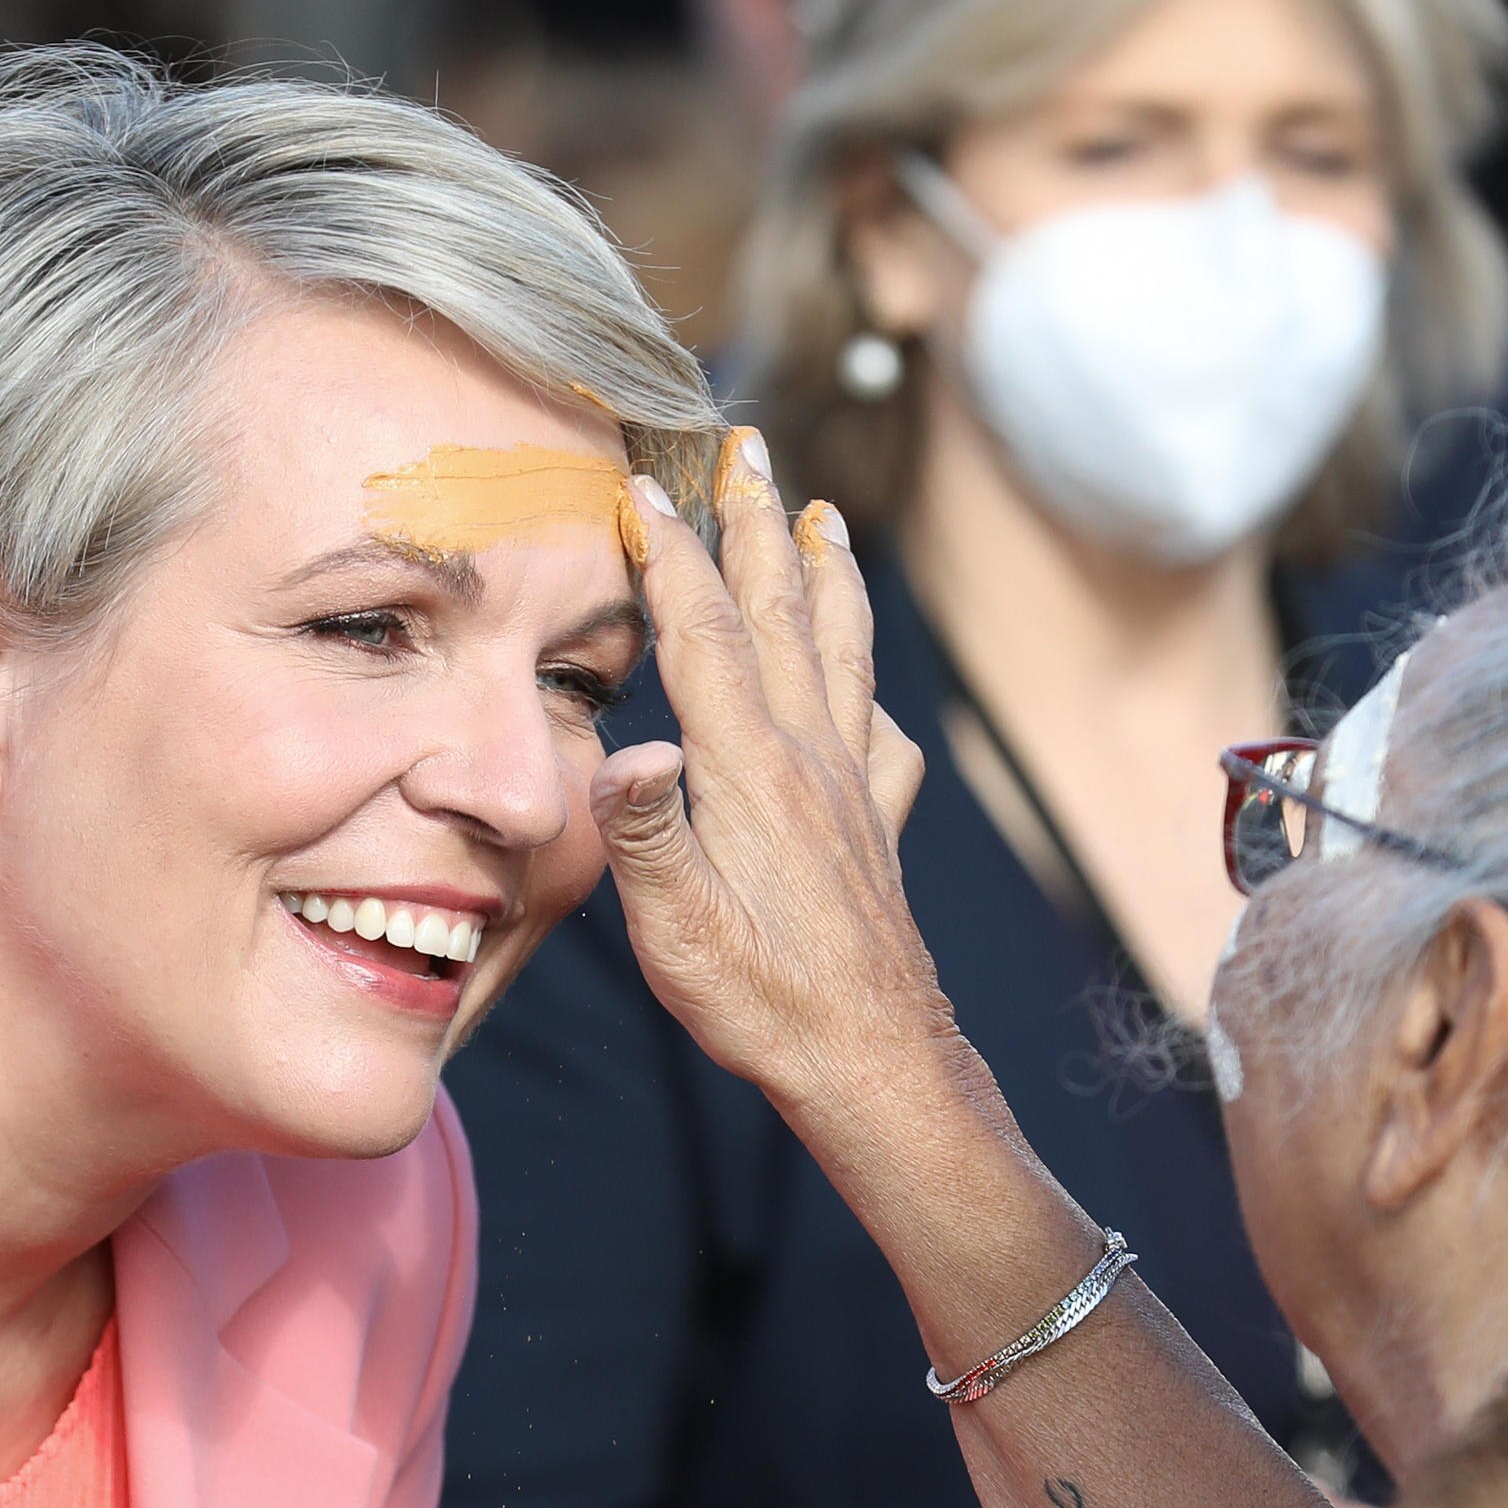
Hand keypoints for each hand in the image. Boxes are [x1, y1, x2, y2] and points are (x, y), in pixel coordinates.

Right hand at [596, 430, 948, 1127]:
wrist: (872, 1062)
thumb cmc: (763, 1003)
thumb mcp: (678, 930)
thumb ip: (647, 833)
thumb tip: (627, 749)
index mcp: (749, 770)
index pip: (705, 635)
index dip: (672, 555)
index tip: (644, 488)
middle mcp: (809, 759)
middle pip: (782, 613)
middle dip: (758, 521)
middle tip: (747, 445)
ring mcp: (851, 788)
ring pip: (841, 652)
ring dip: (827, 574)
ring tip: (824, 513)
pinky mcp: (874, 827)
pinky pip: (880, 735)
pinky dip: (869, 690)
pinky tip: (866, 692)